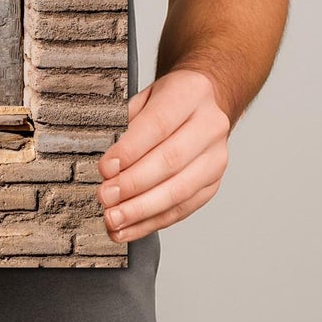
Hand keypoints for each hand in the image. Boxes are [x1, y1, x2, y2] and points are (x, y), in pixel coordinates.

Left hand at [95, 68, 229, 240]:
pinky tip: (130, 228)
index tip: (105, 168)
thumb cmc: (170, 100)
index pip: (159, 125)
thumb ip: (127, 122)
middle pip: (170, 161)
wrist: (204, 102)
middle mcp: (210, 126)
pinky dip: (153, 221)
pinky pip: (183, 209)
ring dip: (142, 210)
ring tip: (114, 219)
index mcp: (190, 94)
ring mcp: (216, 158)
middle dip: (133, 184)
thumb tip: (109, 162)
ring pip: (179, 191)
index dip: (130, 150)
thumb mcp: (146, 96)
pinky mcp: (213, 183)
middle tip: (106, 197)